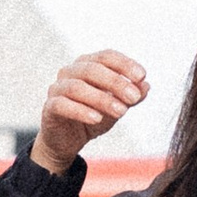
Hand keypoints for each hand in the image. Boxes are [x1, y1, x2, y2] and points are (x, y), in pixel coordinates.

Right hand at [31, 50, 147, 174]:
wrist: (69, 141)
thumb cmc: (93, 116)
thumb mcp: (117, 107)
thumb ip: (131, 96)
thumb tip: (145, 86)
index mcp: (88, 65)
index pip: (106, 56)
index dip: (124, 64)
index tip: (141, 76)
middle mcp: (71, 72)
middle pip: (92, 69)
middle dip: (116, 82)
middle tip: (134, 97)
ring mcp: (57, 88)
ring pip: (77, 87)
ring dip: (101, 99)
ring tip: (121, 112)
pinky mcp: (50, 107)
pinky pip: (62, 104)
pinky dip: (81, 111)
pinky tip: (97, 118)